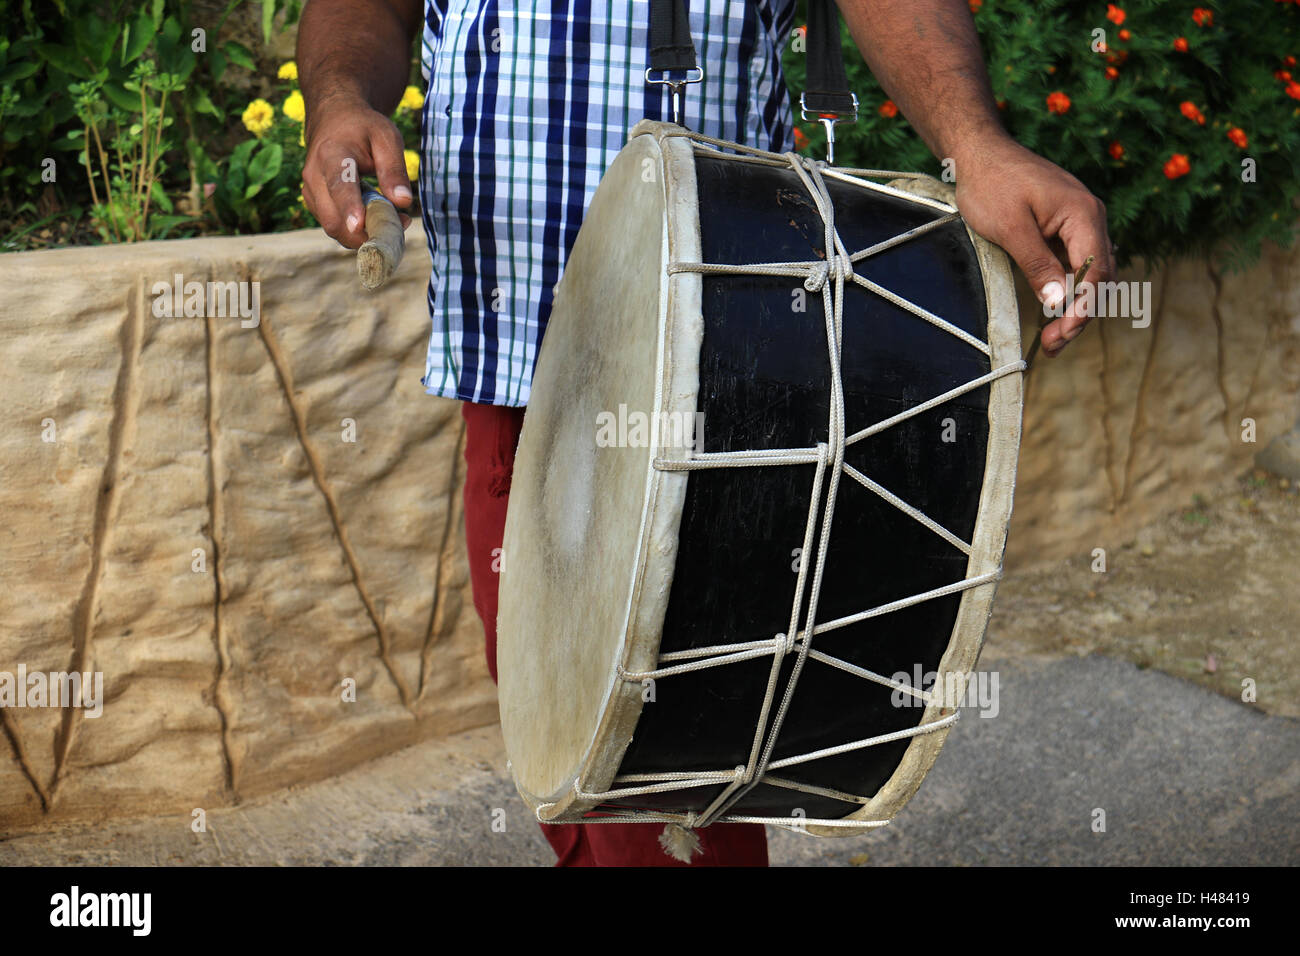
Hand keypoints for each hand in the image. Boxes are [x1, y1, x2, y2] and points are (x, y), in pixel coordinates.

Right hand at [301, 92, 412, 248]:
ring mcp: (310, 192)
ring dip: (362, 234)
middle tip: (400, 225)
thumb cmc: (364, 129)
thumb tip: (404, 202)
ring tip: (390, 218)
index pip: (340, 184)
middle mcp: (314, 175)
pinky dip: (355, 231)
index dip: (349, 207)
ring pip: (333, 227)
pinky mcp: (313, 203)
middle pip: (332, 218)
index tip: (360, 225)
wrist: (334, 119)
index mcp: (332, 154)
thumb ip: (394, 170)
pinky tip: (374, 218)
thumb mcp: (387, 138)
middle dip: (365, 232)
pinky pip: (334, 227)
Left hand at [952, 134, 1115, 357]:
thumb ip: (1037, 265)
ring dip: (1074, 307)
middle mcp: (1090, 218)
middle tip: (1052, 346)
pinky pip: (1075, 263)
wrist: (981, 153)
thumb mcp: (1011, 229)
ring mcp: (1080, 222)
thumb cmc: (992, 184)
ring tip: (1051, 339)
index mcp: (1084, 215)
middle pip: (1099, 277)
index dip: (1083, 309)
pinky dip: (1066, 289)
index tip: (1061, 335)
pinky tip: (1051, 310)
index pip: (1097, 272)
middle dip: (1080, 315)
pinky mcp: (1066, 226)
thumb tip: (1059, 303)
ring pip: (1089, 273)